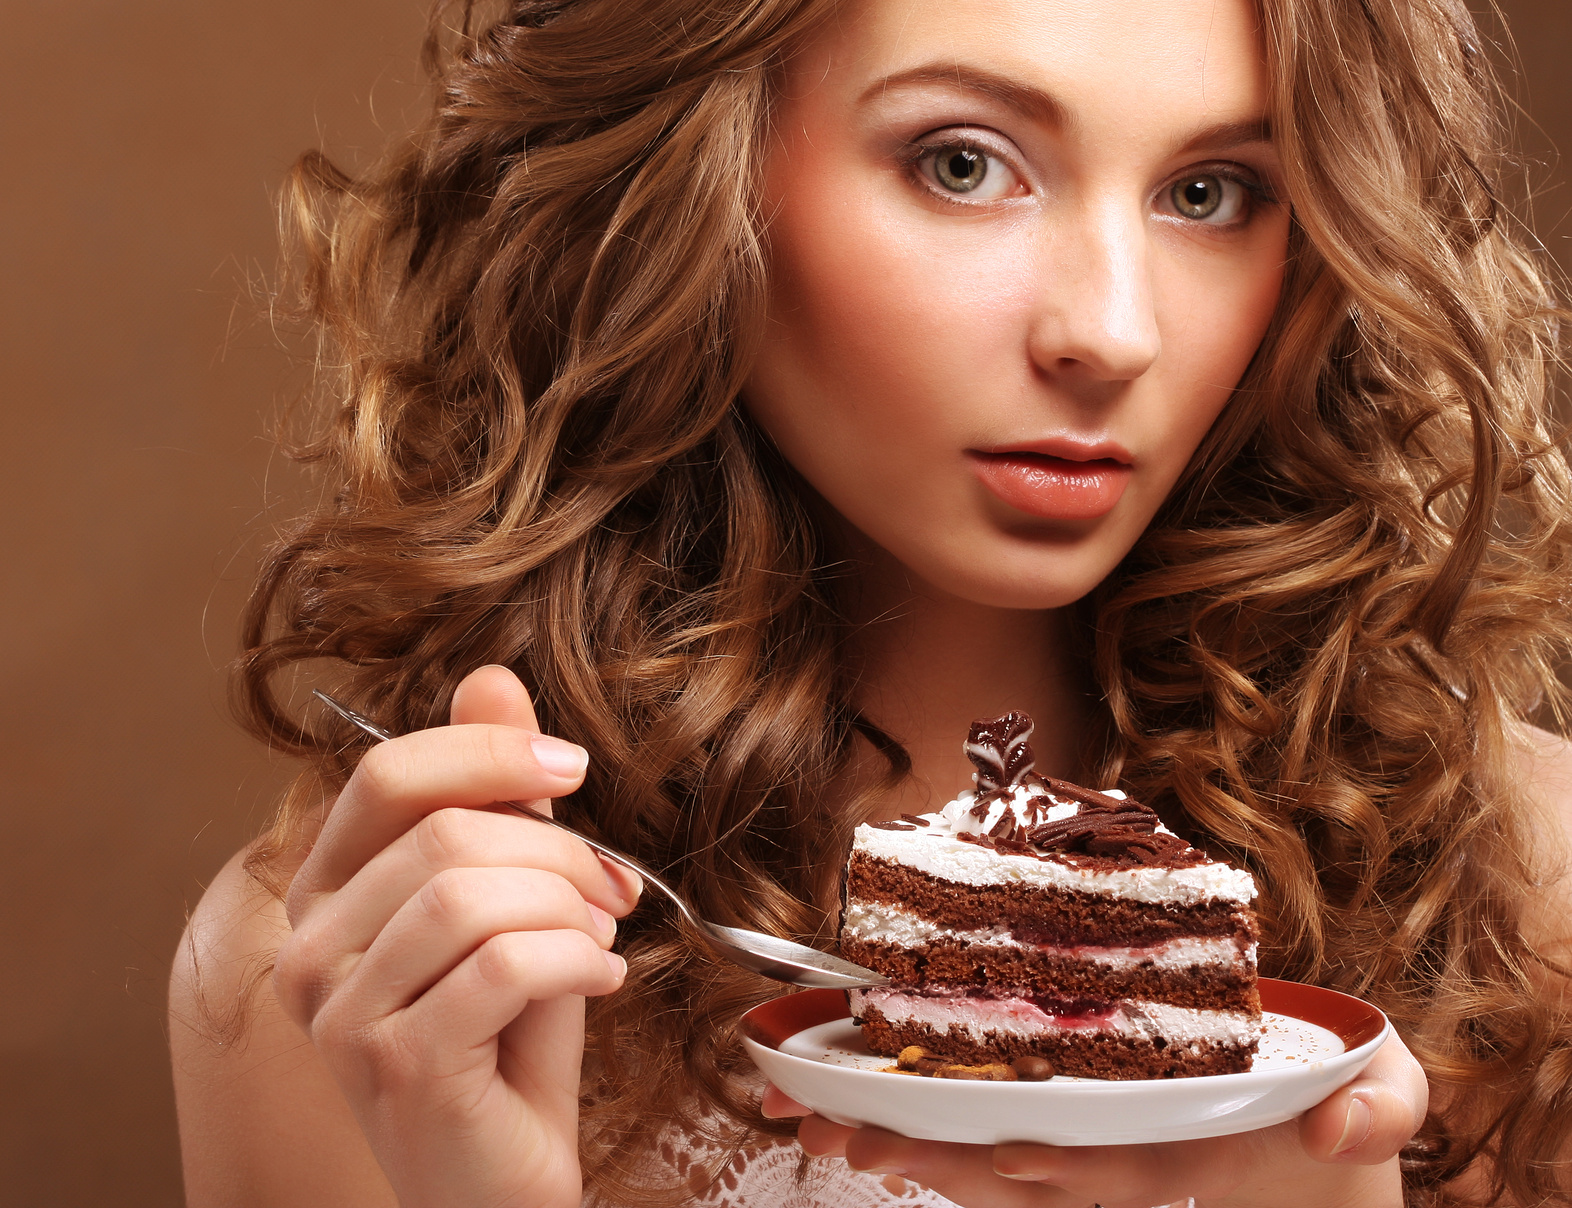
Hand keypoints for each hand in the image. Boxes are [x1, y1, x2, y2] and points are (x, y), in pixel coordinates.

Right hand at [271, 665, 641, 1207]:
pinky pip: (502, 966)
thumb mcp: (510, 896)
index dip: (490, 754)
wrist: (503, 1176)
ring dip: (569, 905)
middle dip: (557, 849)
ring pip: (471, 895)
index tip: (571, 769)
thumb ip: (492, 794)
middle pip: (444, 832)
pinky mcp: (395, 1065)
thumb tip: (490, 678)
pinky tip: (601, 979)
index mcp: (327, 893)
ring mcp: (340, 1014)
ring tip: (603, 936)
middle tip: (612, 888)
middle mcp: (309, 949)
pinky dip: (575, 961)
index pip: (388, 774)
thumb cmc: (507, 1037)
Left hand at [765, 1032, 1425, 1207]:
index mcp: (1181, 1150)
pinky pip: (996, 1148)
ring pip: (989, 1162)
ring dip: (904, 1145)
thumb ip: (1378, 1110)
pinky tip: (866, 1117)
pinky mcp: (1081, 1145)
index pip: (1096, 1161)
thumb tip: (1345, 1131)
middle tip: (833, 1127)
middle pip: (1010, 1167)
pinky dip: (931, 1134)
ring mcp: (1097, 1158)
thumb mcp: (1383, 1104)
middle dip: (922, 1152)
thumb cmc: (1340, 1121)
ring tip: (814, 1118)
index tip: (966, 1144)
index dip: (1031, 1158)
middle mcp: (1123, 1161)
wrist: (1326, 1162)